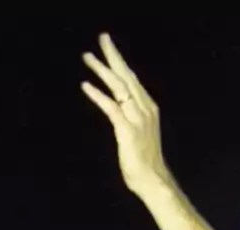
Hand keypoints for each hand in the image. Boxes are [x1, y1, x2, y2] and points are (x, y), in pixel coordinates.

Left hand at [81, 33, 172, 196]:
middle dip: (113, 55)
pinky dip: (97, 95)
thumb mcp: (139, 133)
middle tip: (102, 38)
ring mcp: (137, 119)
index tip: (110, 48)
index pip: (133, 79)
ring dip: (102, 70)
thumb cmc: (144, 162)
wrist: (153, 181)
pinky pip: (111, 107)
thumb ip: (131, 119)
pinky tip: (85, 86)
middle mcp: (144, 108)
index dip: (120, 62)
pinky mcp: (127, 130)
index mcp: (148, 108)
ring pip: (118, 87)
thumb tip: (120, 110)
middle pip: (127, 75)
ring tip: (87, 57)